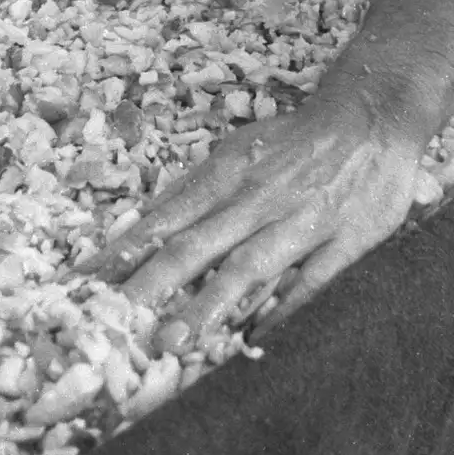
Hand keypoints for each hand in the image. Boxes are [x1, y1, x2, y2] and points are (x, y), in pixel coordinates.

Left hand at [92, 96, 423, 350]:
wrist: (370, 114)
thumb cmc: (295, 139)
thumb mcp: (238, 151)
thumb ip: (195, 190)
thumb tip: (145, 225)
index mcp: (226, 174)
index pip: (165, 218)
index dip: (123, 252)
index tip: (83, 283)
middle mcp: (256, 198)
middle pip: (196, 245)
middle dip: (152, 284)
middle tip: (114, 321)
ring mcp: (302, 220)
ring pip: (248, 266)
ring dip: (207, 303)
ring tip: (173, 340)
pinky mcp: (347, 239)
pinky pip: (313, 281)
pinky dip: (286, 308)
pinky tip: (259, 338)